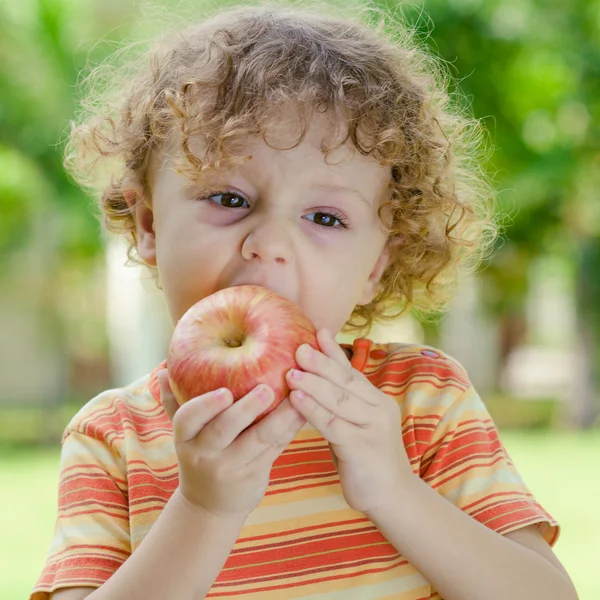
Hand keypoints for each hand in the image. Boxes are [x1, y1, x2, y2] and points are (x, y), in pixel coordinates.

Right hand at [158, 370, 306, 518]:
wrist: (210, 506)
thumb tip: (162, 368)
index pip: (187, 420)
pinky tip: (306, 408)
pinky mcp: (256, 473)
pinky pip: (276, 447)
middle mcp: (205, 454)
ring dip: (280, 417)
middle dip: (245, 410)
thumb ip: (174, 400)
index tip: (224, 392)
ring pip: (259, 439)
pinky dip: (291, 427)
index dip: (204, 406)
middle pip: (224, 430)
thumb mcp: (184, 433)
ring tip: (296, 396)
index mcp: (184, 438)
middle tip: (266, 389)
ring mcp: (232, 466)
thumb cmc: (199, 454)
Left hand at [286, 329, 413, 515]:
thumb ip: (341, 402)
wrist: (392, 496)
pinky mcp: (362, 447)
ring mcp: (373, 427)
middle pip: (346, 381)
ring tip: (290, 370)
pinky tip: (295, 400)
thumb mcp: (356, 423)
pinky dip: (313, 410)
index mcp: (376, 400)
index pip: (351, 371)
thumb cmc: (366, 456)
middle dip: (320, 362)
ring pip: (339, 400)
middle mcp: (378, 408)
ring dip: (313, 383)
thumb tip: (314, 378)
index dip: (333, 351)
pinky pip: (333, 425)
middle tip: (298, 346)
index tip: (317, 330)